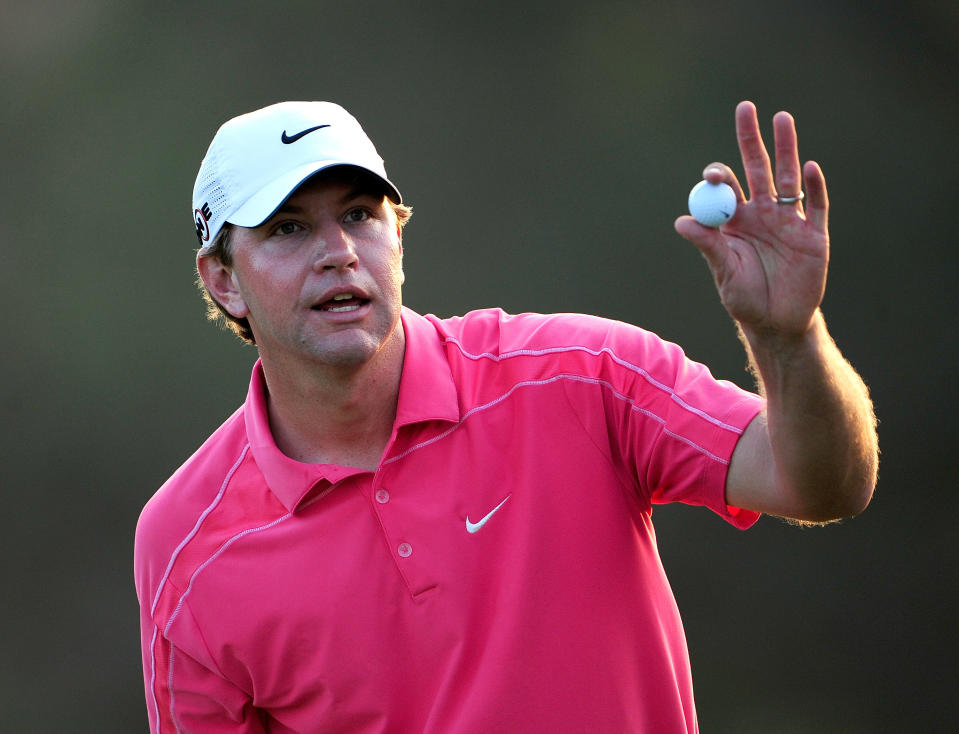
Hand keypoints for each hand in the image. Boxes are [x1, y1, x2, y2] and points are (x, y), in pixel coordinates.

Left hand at [675, 101, 829, 339]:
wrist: (777, 323)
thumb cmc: (745, 298)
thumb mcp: (724, 272)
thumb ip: (708, 245)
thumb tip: (682, 221)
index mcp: (736, 221)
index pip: (726, 188)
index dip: (720, 175)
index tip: (712, 174)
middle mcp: (762, 214)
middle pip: (757, 169)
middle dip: (751, 140)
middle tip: (745, 108)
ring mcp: (789, 221)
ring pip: (787, 178)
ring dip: (786, 149)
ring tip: (781, 118)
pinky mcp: (813, 234)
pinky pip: (815, 206)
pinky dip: (814, 186)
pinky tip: (809, 167)